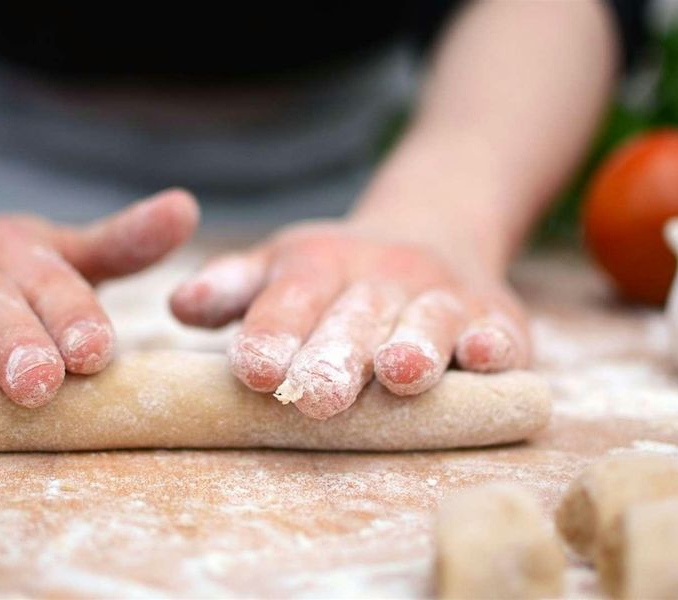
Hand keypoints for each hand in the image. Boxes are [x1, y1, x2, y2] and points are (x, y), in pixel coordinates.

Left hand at [169, 221, 530, 418]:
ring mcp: (442, 298)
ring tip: (400, 375)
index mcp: (320, 267)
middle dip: (337, 357)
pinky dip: (493, 346)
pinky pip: (498, 333)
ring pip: (428, 323)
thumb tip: (179, 304)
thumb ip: (233, 289)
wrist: (437, 233)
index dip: (274, 332)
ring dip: (417, 347)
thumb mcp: (280, 269)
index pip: (292, 298)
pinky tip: (484, 358)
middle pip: (357, 318)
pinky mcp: (496, 320)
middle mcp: (382, 278)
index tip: (255, 369)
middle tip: (315, 397)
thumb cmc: (335, 277)